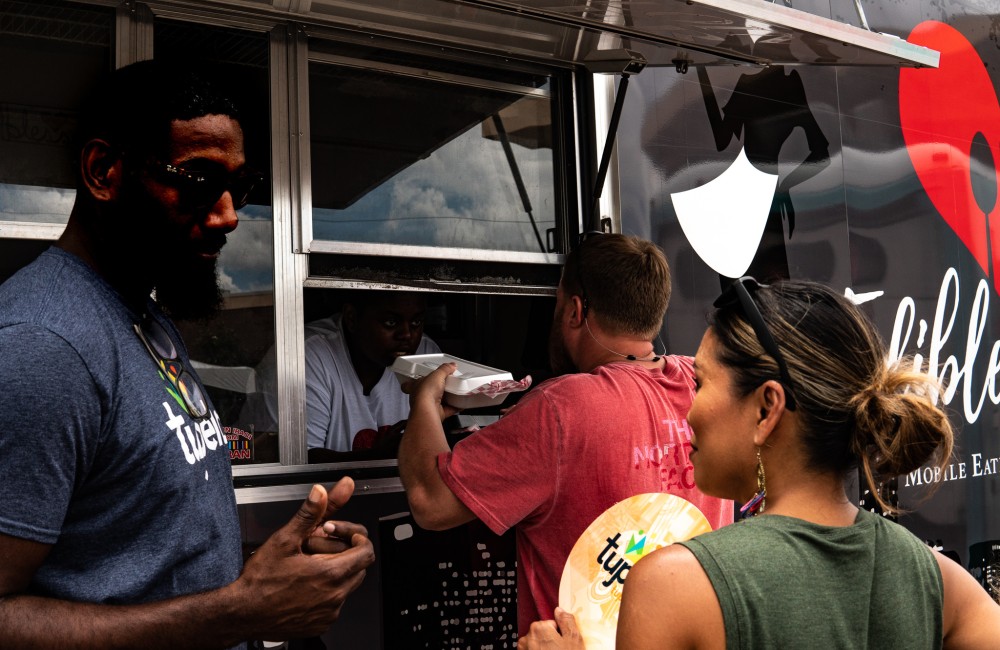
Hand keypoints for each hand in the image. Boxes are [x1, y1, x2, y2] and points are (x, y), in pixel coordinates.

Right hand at [236, 478, 374, 639]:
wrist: (243, 613)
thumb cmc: (260, 580)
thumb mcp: (284, 540)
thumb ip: (309, 513)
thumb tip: (321, 492)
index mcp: (330, 573)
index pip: (367, 552)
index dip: (358, 539)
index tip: (346, 534)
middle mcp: (334, 596)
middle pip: (359, 568)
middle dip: (346, 554)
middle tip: (322, 548)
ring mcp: (328, 613)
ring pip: (347, 586)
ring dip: (336, 573)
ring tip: (310, 567)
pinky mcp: (321, 625)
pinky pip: (335, 605)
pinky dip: (327, 593)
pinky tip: (306, 586)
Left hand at [402, 362, 461, 419]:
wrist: (428, 410)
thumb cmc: (425, 393)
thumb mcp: (437, 374)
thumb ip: (445, 369)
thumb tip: (451, 365)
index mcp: (415, 386)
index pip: (411, 382)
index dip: (417, 380)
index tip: (425, 377)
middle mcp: (420, 397)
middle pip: (429, 391)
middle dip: (438, 388)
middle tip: (448, 382)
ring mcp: (429, 406)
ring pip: (439, 401)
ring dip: (448, 397)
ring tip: (456, 391)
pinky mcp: (438, 413)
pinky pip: (448, 409)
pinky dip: (455, 406)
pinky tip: (461, 403)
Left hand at [519, 608, 585, 649]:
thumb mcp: (574, 639)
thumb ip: (566, 621)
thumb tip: (559, 610)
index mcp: (539, 628)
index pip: (550, 625)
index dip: (559, 635)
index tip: (563, 645)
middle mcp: (527, 638)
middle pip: (542, 635)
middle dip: (550, 642)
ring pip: (536, 645)